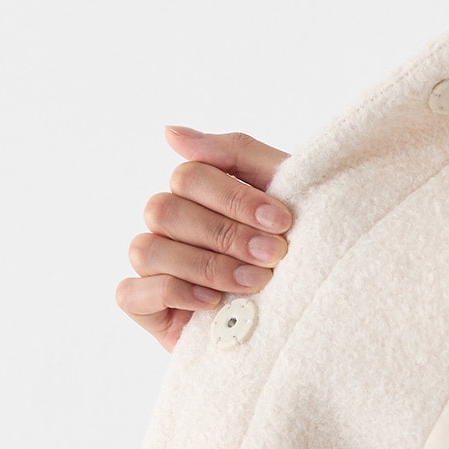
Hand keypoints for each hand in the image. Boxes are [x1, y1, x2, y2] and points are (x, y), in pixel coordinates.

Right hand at [117, 127, 293, 349]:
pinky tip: (214, 303)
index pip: (188, 176)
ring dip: (204, 265)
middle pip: (164, 210)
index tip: (282, 222)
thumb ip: (234, 151)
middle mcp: (170, 228)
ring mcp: (156, 270)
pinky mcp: (148, 311)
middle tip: (272, 256)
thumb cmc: (302, 249)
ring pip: (147, 250)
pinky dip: (173, 293)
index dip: (233, 198)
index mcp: (196, 195)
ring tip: (253, 284)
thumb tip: (169, 132)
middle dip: (224, 235)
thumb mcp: (283, 191)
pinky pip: (131, 293)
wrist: (317, 316)